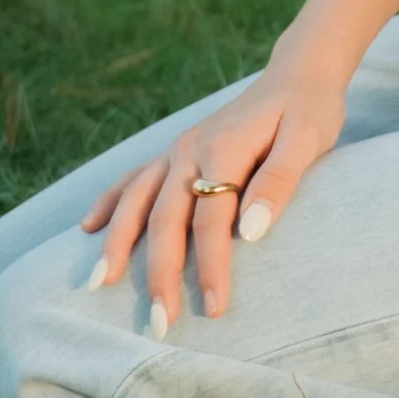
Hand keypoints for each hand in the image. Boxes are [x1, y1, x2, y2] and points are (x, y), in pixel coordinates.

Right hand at [80, 61, 344, 330]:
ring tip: (99, 283)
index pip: (211, 220)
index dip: (210, 266)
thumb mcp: (308, 140)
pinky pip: (133, 178)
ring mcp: (178, 150)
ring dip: (118, 243)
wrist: (297, 74)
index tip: (213, 309)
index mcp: (224, 148)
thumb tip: (250, 232)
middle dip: (158, 272)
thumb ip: (278, 182)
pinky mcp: (176, 152)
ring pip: (137, 200)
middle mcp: (191, 149)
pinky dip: (109, 201)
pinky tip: (88, 228)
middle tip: (158, 323)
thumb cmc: (309, 111)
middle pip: (166, 218)